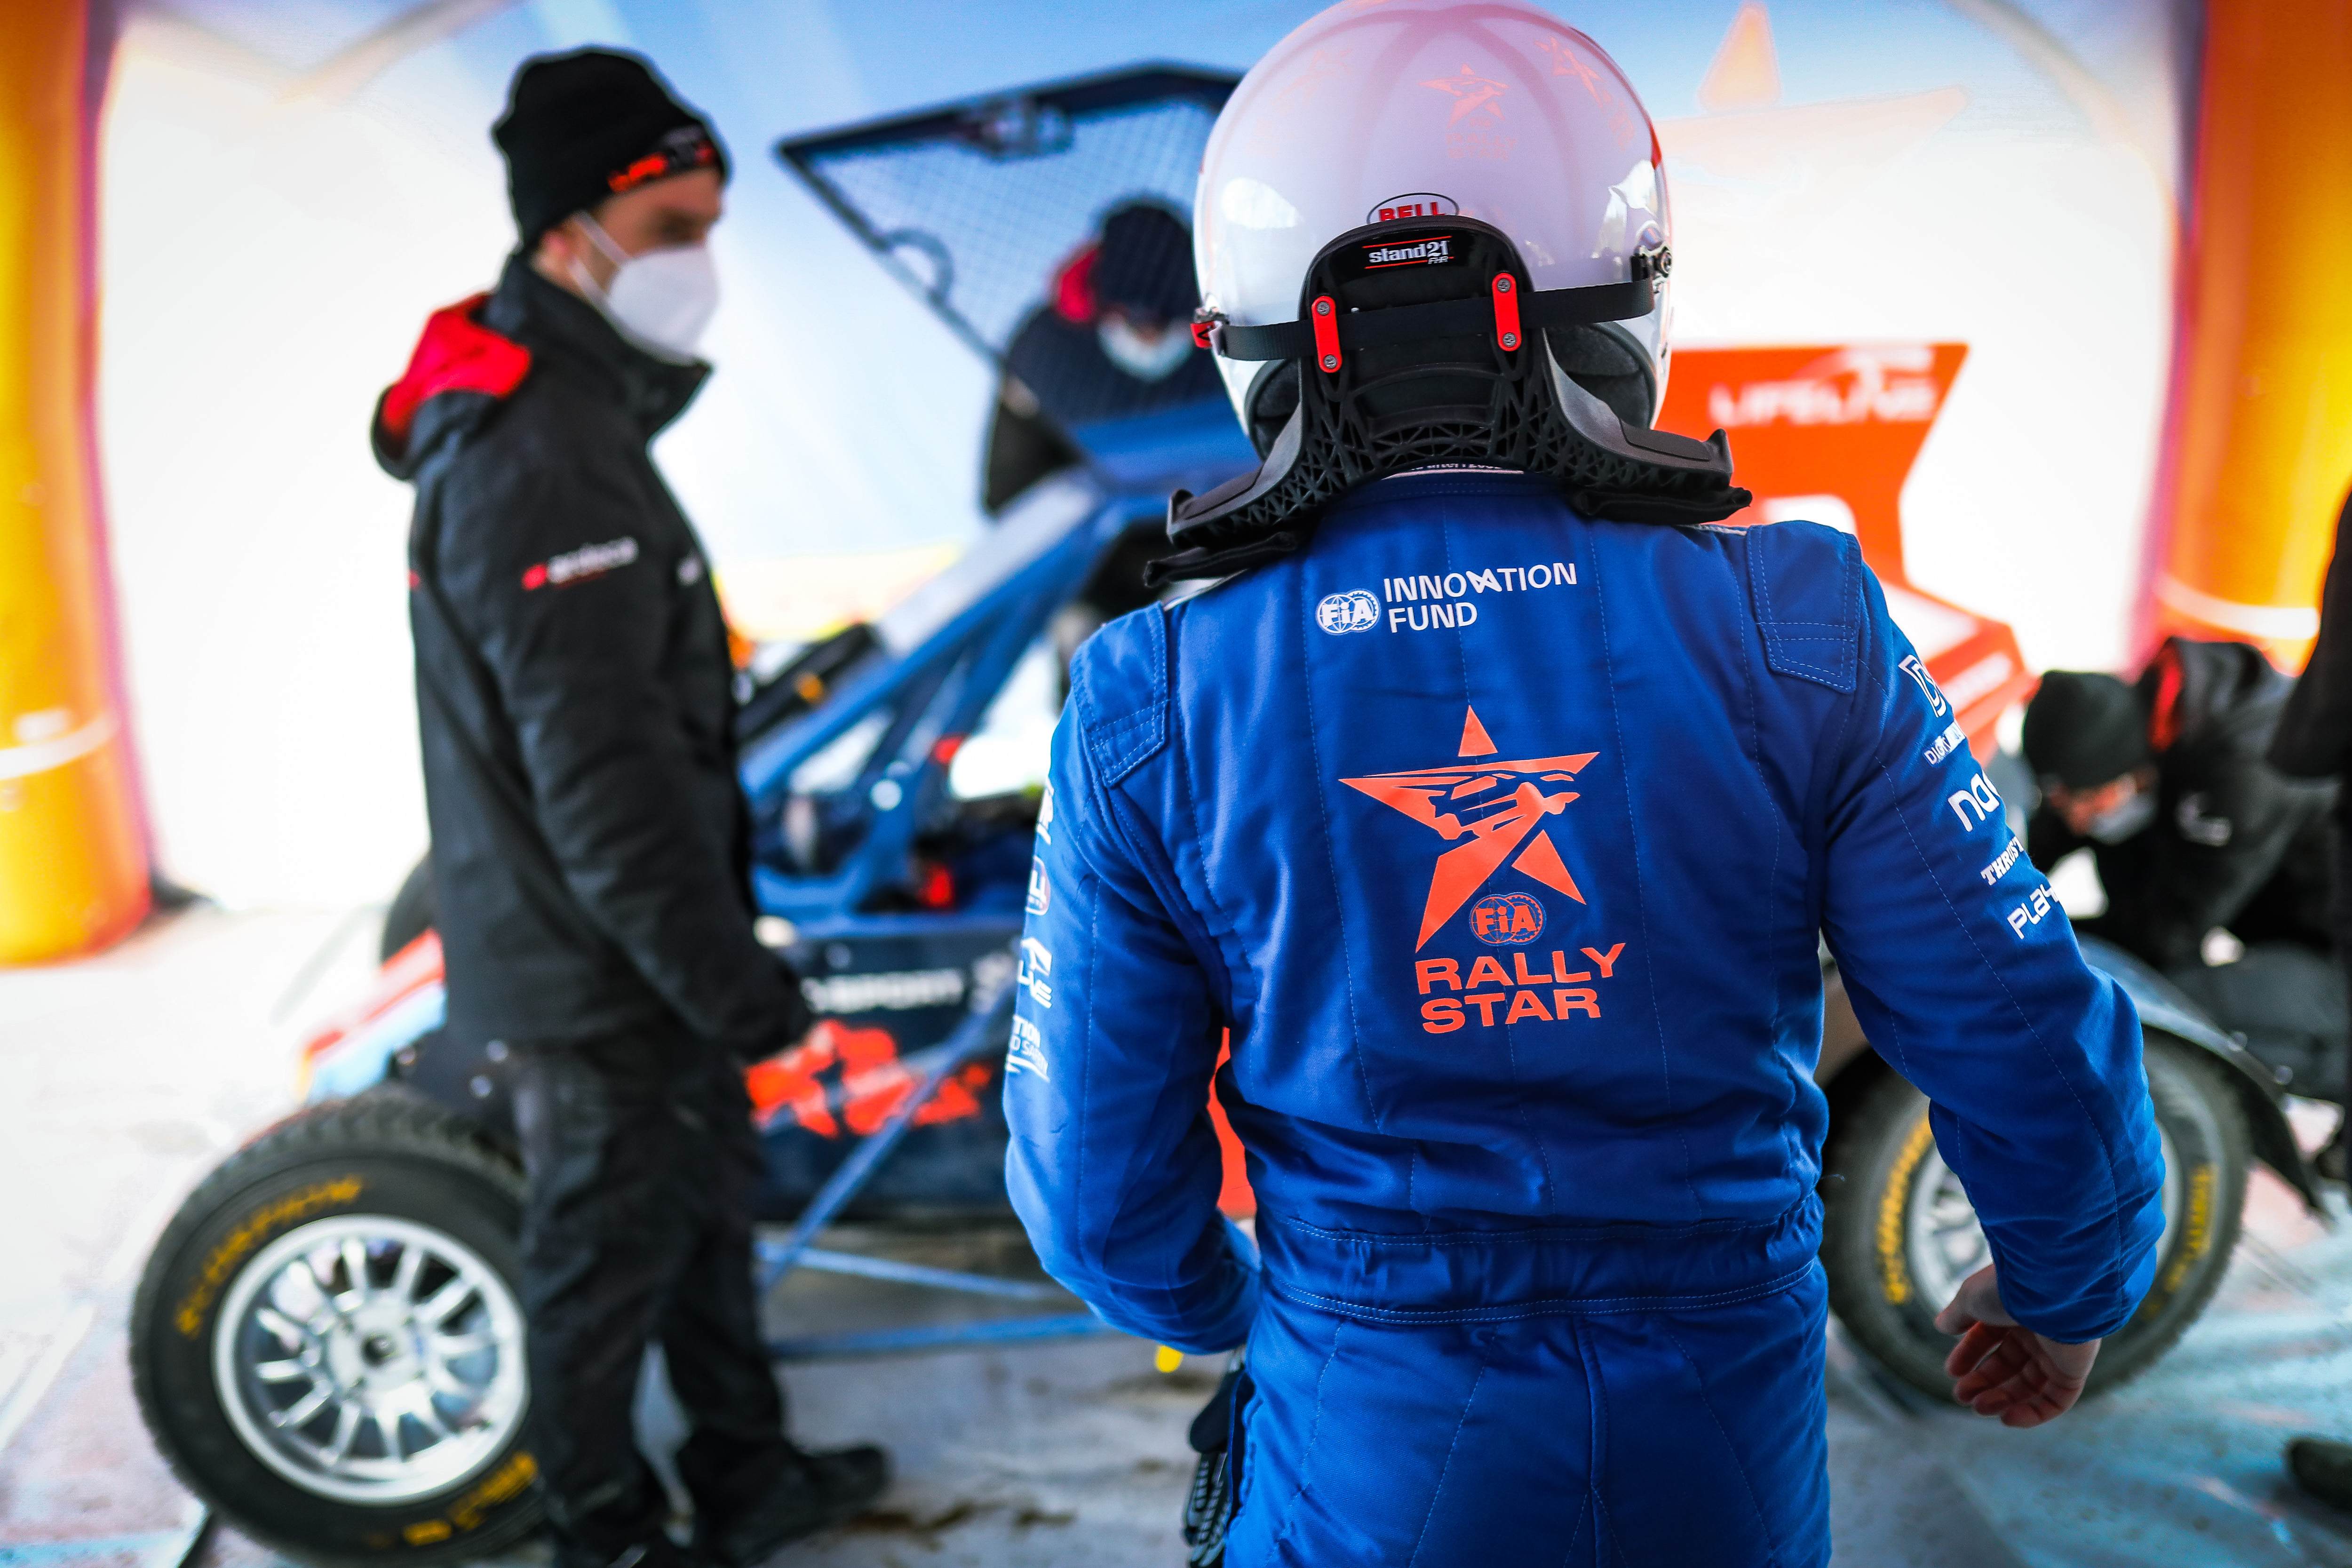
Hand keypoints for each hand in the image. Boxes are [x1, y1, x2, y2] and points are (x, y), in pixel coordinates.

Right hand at [1933, 1262, 2099, 1427]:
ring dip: (2002, 1400)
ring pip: (2029, 1386)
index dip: (1969, 1356)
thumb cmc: (2007, 1289)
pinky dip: (2033, 1414)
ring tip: (1980, 1407)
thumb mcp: (1970, 1298)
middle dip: (1983, 1383)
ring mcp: (2056, 1352)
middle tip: (1962, 1397)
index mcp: (2012, 1311)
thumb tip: (1941, 1325)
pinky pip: (2055, 1400)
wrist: (2051, 1289)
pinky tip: (2007, 1418)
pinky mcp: (2073, 1371)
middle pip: (2007, 1366)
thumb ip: (1957, 1315)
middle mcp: (2036, 1332)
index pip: (1988, 1339)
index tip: (1952, 1372)